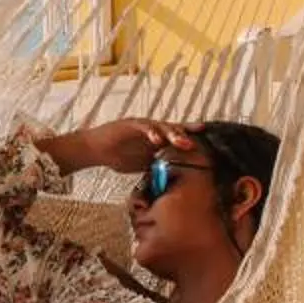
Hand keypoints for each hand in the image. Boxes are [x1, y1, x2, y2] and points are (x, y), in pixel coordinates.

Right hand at [39, 119, 188, 177]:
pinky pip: (143, 127)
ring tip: (183, 142)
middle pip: (174, 129)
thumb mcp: (142, 164)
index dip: (192, 137)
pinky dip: (151, 133)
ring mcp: (141, 125)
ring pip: (161, 126)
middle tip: (200, 140)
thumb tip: (172, 178)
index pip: (177, 136)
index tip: (208, 141)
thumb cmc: (118, 156)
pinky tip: (158, 140)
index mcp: (157, 138)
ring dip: (173, 134)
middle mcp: (152, 129)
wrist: (95, 149)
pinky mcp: (129, 124)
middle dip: (187, 134)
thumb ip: (157, 166)